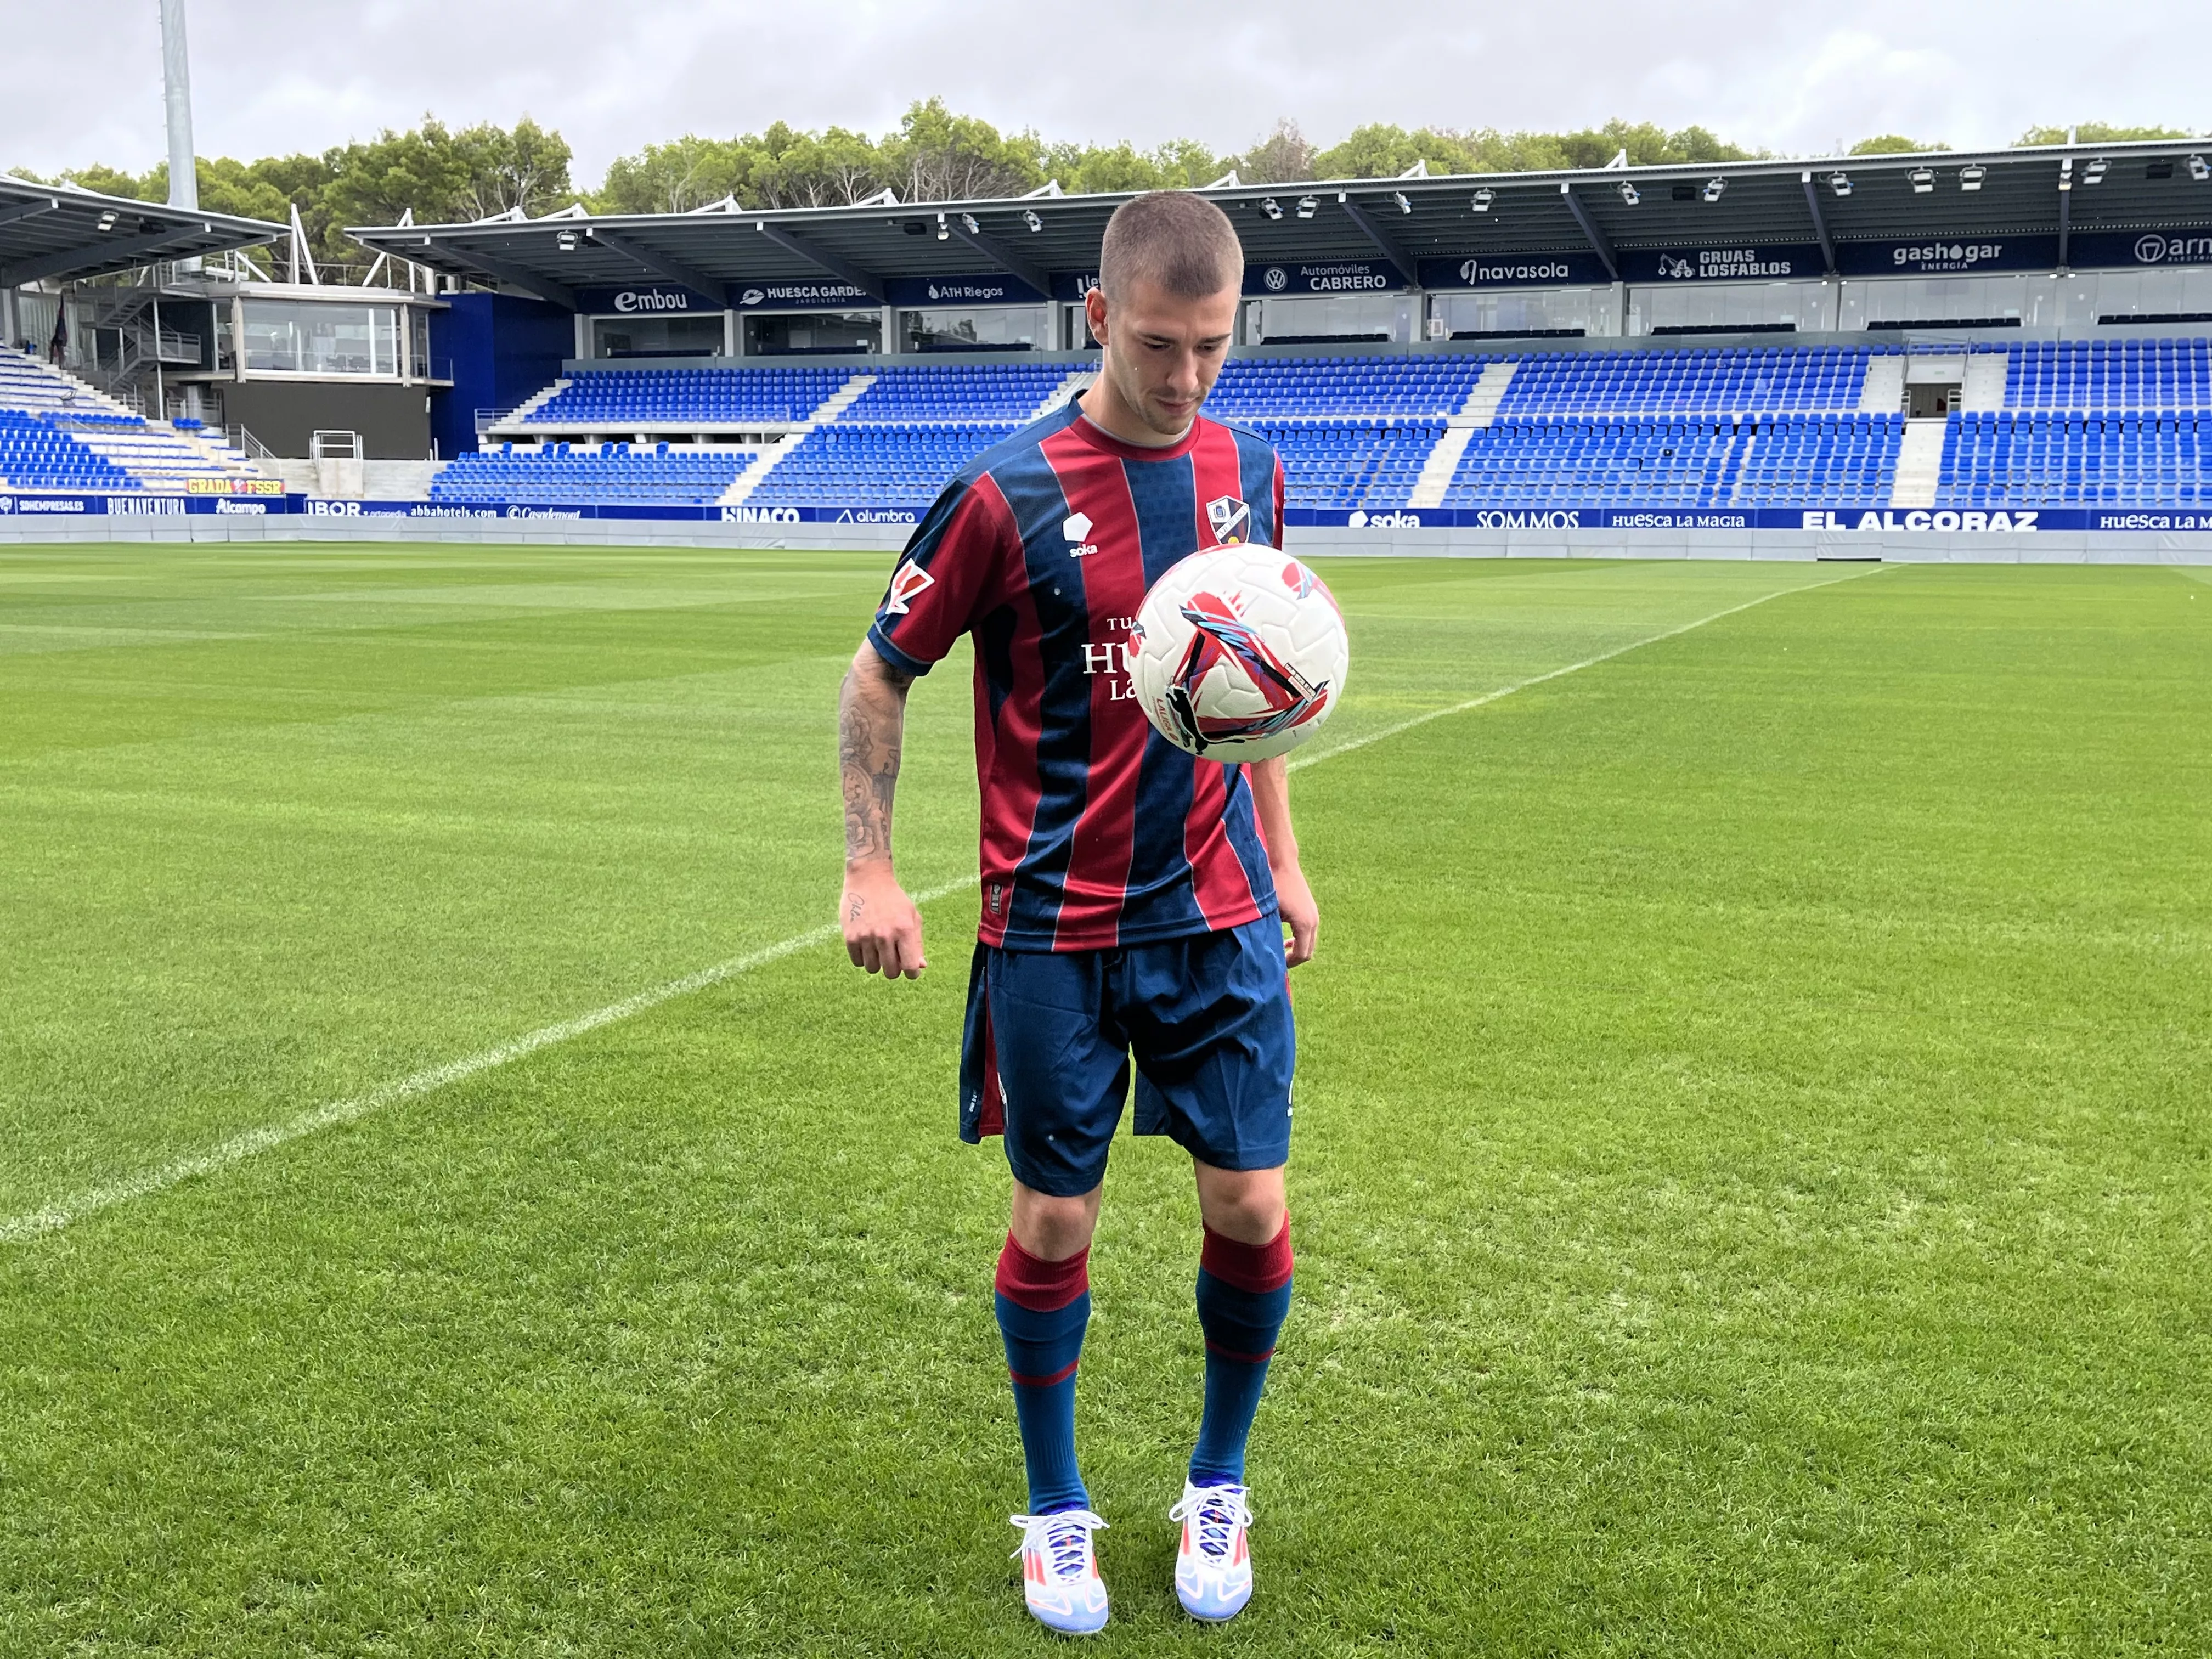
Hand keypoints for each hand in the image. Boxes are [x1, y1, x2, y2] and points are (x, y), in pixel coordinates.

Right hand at [842, 860, 925, 978]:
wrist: (868, 878)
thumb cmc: (894, 899)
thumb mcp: (911, 917)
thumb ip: (916, 944)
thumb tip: (919, 967)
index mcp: (904, 930)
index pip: (910, 967)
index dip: (912, 972)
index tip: (909, 968)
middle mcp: (885, 935)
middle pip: (890, 973)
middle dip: (893, 968)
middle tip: (892, 956)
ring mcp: (866, 937)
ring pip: (872, 969)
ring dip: (877, 962)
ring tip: (878, 947)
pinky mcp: (850, 937)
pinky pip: (858, 962)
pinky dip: (863, 957)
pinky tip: (866, 943)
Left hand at [1273, 859, 1318, 967]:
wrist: (1281, 862)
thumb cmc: (1272, 886)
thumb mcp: (1267, 913)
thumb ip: (1268, 934)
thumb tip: (1264, 953)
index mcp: (1304, 924)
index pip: (1302, 955)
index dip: (1289, 964)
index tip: (1276, 966)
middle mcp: (1314, 920)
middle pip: (1309, 951)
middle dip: (1294, 959)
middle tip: (1278, 962)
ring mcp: (1315, 914)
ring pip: (1310, 942)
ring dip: (1297, 949)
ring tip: (1280, 949)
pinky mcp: (1312, 909)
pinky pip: (1309, 932)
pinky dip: (1300, 939)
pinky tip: (1285, 938)